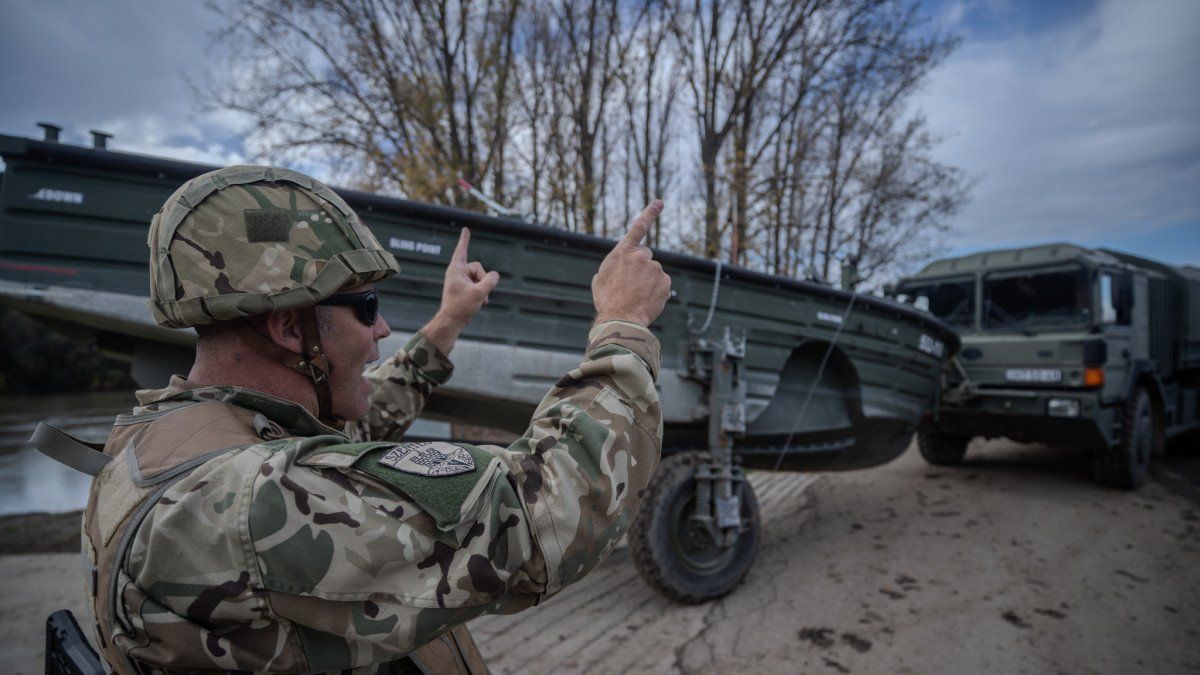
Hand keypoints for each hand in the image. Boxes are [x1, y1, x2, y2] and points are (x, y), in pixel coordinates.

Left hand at [438, 227, 499, 324]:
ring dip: (483, 288)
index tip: (465, 229)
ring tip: (480, 300)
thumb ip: (490, 281)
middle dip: (484, 280)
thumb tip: (495, 275)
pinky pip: (477, 285)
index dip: (465, 240)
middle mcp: (457, 273)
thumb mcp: (480, 292)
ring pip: (479, 278)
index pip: (462, 250)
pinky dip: (481, 292)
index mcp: (456, 269)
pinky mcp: (463, 288)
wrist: (451, 322)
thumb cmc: (461, 306)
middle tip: (481, 294)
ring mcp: (460, 281)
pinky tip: (482, 302)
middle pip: (478, 268)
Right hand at [592, 200, 670, 326]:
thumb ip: (613, 267)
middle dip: (641, 264)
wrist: (620, 318)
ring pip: (653, 272)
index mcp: (622, 252)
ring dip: (648, 280)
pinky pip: (662, 284)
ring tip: (636, 295)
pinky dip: (657, 291)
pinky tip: (646, 300)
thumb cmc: (607, 300)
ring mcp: (655, 268)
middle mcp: (640, 256)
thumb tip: (621, 269)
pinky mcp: (665, 281)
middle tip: (631, 282)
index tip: (660, 202)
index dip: (650, 213)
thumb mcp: (600, 278)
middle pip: (645, 255)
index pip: (638, 227)